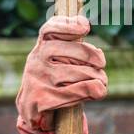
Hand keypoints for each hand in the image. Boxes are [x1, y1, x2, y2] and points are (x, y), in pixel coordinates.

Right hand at [15, 15, 107, 133]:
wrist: (32, 108)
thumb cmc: (54, 80)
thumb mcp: (58, 61)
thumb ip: (75, 51)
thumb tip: (98, 53)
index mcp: (41, 47)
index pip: (50, 29)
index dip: (68, 25)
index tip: (85, 26)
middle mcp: (37, 60)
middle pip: (74, 50)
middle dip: (94, 56)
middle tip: (101, 63)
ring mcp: (39, 79)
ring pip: (83, 73)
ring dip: (99, 78)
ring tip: (101, 81)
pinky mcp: (43, 98)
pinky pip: (80, 90)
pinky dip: (96, 90)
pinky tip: (99, 91)